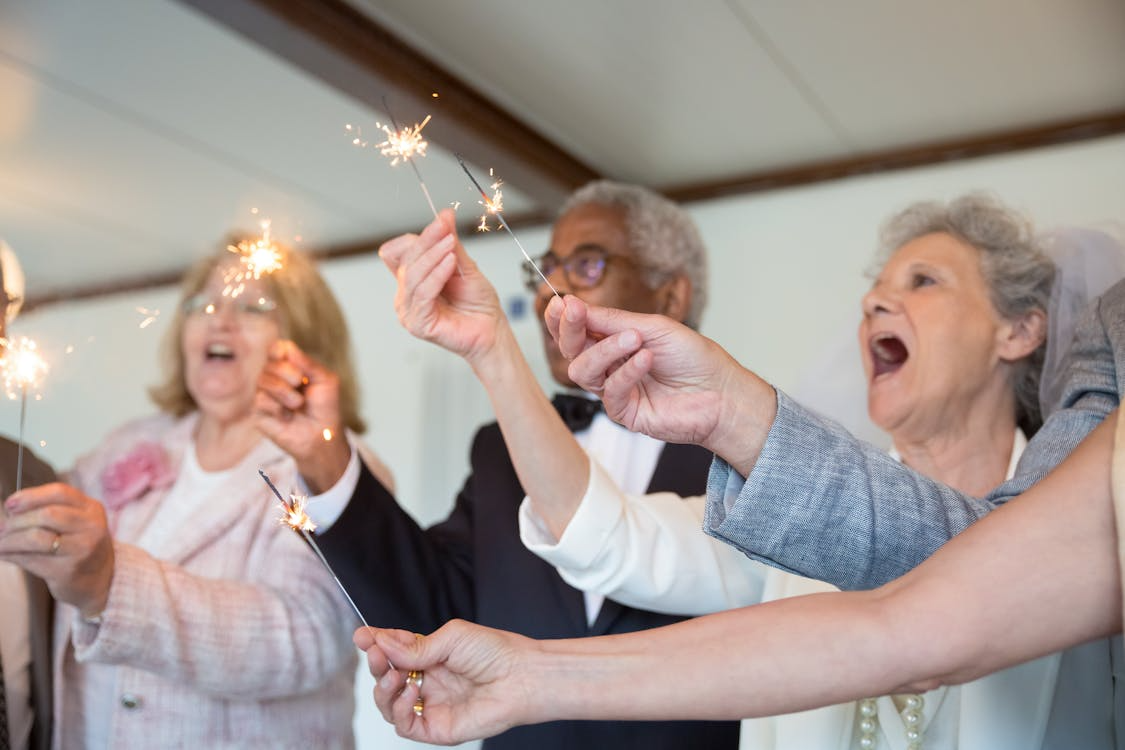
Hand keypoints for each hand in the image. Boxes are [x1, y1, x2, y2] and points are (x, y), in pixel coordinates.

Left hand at [0, 483, 114, 616]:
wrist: (101, 579)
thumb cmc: (79, 545)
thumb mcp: (77, 521)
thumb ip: (52, 510)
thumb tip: (10, 510)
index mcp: (92, 509)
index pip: (59, 493)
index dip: (30, 496)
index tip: (10, 504)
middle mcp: (91, 527)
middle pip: (47, 514)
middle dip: (17, 521)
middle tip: (2, 529)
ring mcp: (82, 549)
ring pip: (36, 537)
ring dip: (11, 540)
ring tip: (1, 543)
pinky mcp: (68, 571)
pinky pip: (32, 560)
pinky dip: (12, 556)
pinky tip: (6, 554)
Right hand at [255, 340, 350, 492]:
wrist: (322, 435)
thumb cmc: (325, 407)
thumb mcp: (326, 380)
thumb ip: (308, 363)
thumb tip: (286, 347)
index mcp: (290, 367)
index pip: (276, 349)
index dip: (280, 350)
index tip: (289, 358)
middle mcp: (274, 378)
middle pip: (270, 363)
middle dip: (289, 373)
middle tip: (301, 384)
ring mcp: (265, 394)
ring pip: (262, 380)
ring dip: (285, 392)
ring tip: (298, 404)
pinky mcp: (258, 412)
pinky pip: (260, 400)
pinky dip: (278, 408)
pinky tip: (287, 416)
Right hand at [355, 621, 534, 744]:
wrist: (521, 676)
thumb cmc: (495, 652)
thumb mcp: (451, 638)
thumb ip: (416, 647)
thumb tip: (383, 644)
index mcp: (431, 656)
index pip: (395, 651)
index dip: (377, 644)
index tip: (362, 636)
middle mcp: (428, 681)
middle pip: (387, 678)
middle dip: (376, 665)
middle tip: (375, 653)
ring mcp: (431, 705)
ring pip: (390, 705)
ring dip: (384, 689)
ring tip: (395, 676)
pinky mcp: (437, 728)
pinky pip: (406, 725)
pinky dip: (400, 710)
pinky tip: (410, 692)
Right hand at [378, 209, 509, 369]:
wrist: (491, 329)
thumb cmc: (478, 303)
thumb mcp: (464, 265)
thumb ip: (451, 242)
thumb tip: (445, 215)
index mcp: (412, 280)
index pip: (399, 251)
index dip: (418, 236)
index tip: (442, 222)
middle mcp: (406, 294)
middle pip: (405, 259)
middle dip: (427, 241)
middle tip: (446, 230)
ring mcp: (408, 310)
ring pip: (412, 274)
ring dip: (433, 256)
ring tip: (451, 248)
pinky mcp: (417, 324)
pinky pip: (422, 293)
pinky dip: (436, 275)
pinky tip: (450, 264)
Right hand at [544, 296, 744, 446]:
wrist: (721, 392)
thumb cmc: (693, 357)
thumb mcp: (652, 327)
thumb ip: (611, 320)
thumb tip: (573, 305)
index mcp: (614, 341)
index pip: (578, 330)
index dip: (563, 318)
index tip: (560, 302)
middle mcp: (610, 366)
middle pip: (572, 350)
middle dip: (570, 329)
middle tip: (575, 312)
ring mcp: (615, 389)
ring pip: (584, 370)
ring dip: (606, 349)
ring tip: (635, 338)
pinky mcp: (624, 412)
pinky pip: (611, 391)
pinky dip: (627, 371)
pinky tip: (646, 359)